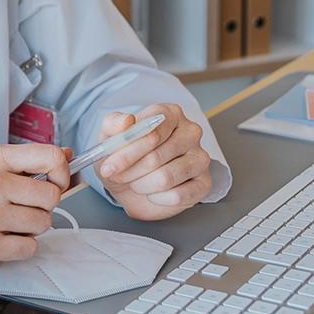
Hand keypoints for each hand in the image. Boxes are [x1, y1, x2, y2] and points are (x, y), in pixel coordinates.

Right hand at [0, 144, 68, 286]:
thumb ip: (29, 163)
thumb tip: (69, 155)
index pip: (51, 157)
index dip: (62, 174)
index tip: (53, 184)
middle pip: (53, 195)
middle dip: (43, 208)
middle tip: (19, 211)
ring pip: (44, 223)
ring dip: (31, 230)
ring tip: (5, 226)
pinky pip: (30, 248)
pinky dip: (20, 249)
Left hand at [94, 105, 211, 220]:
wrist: (131, 184)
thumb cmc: (126, 157)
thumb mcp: (110, 138)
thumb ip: (113, 124)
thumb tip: (127, 121)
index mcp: (170, 114)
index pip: (151, 133)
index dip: (127, 153)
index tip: (109, 167)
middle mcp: (190, 132)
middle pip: (156, 157)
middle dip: (131, 171)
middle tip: (119, 176)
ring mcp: (200, 158)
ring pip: (166, 178)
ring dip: (143, 185)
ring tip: (137, 183)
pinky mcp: (204, 183)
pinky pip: (178, 196)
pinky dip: (158, 199)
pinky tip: (153, 193)